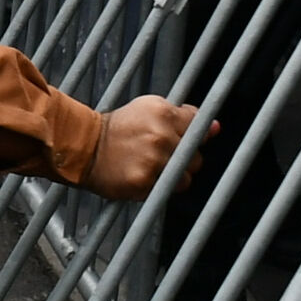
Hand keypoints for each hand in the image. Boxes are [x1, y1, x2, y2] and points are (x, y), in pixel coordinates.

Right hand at [82, 96, 208, 200]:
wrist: (86, 148)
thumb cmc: (118, 128)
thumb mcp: (149, 110)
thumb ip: (184, 117)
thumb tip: (215, 127)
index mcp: (163, 113)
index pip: (198, 128)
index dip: (190, 136)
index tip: (181, 139)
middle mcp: (160, 136)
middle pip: (195, 156)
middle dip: (183, 157)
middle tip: (160, 153)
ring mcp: (153, 160)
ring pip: (186, 176)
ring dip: (174, 175)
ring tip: (152, 165)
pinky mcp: (145, 182)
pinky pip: (169, 190)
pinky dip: (160, 186)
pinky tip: (145, 174)